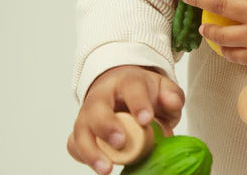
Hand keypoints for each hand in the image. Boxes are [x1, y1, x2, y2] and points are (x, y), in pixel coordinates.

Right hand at [67, 65, 183, 174]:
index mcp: (127, 81)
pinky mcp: (81, 130)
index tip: (146, 120)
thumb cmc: (145, 93)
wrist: (124, 89)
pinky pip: (74, 143)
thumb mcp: (164, 89)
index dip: (138, 103)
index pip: (131, 86)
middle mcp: (102, 95)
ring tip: (107, 168)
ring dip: (91, 150)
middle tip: (120, 142)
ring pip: (81, 129)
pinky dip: (82, 155)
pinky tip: (98, 165)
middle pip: (97, 107)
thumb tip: (171, 102)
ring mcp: (88, 113)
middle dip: (106, 125)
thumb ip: (172, 95)